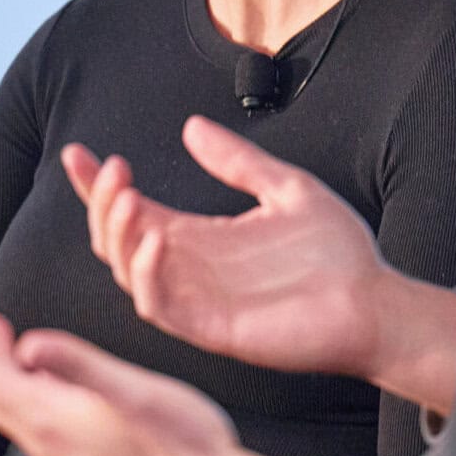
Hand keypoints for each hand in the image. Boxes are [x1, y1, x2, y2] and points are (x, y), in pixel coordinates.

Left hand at [0, 297, 338, 455]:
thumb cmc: (184, 447)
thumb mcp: (134, 394)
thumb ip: (79, 367)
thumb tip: (29, 344)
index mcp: (48, 417)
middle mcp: (43, 436)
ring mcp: (60, 447)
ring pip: (4, 397)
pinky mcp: (80, 452)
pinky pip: (29, 409)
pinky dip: (17, 378)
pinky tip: (37, 366)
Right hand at [63, 116, 455, 408]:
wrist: (378, 302)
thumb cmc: (338, 253)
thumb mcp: (286, 189)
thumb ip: (238, 161)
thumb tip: (191, 126)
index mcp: (199, 239)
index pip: (132, 211)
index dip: (97, 186)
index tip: (77, 153)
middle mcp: (188, 270)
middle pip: (116, 240)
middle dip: (101, 204)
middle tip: (113, 169)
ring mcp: (196, 301)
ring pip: (127, 272)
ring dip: (117, 234)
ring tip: (127, 195)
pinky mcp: (212, 329)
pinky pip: (160, 307)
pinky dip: (148, 275)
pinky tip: (156, 239)